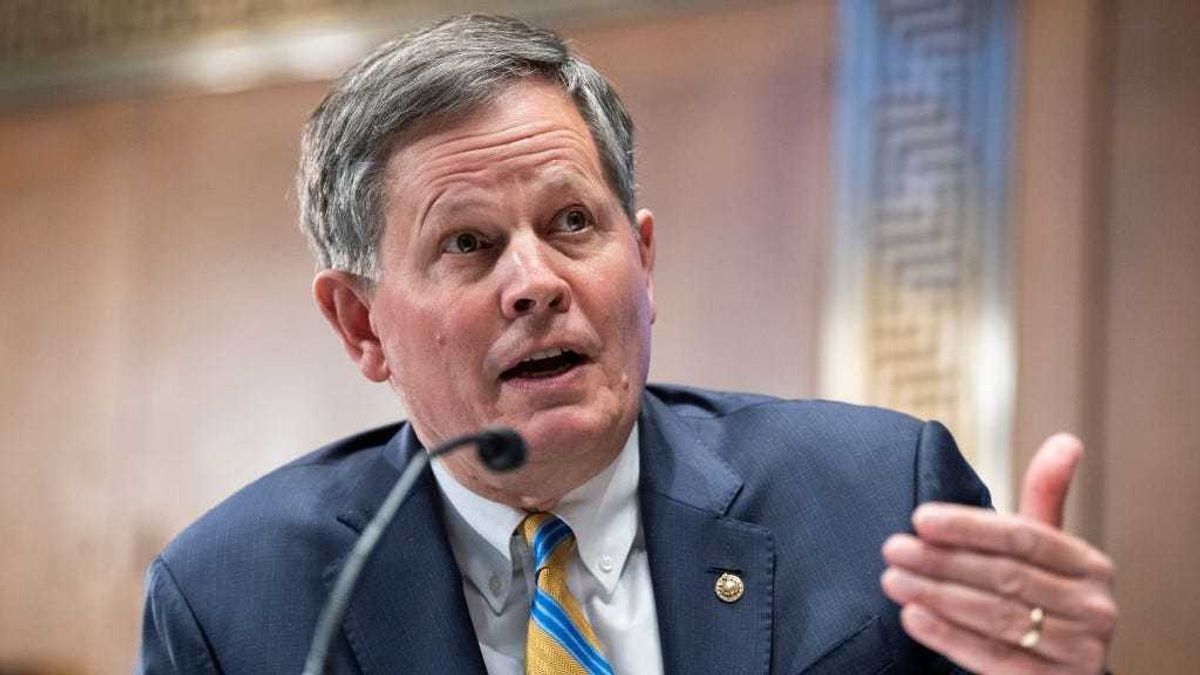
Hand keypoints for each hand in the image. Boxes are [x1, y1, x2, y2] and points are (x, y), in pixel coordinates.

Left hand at [881, 434, 1116, 672]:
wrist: (1067, 670)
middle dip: (942, 561)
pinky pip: (994, 659)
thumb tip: (1066, 440)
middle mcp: (1094, 608)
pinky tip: (912, 617)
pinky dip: (949, 637)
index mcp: (1090, 566)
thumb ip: (1046, 497)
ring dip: (937, 596)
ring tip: (892, 579)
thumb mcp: (1050, 550)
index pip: (1025, 538)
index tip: (919, 518)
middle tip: (892, 548)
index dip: (970, 527)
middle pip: (1006, 577)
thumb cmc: (1047, 596)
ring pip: (997, 618)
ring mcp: (1079, 651)